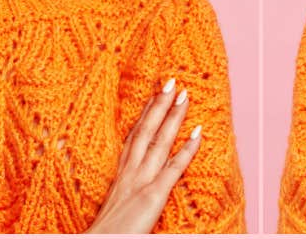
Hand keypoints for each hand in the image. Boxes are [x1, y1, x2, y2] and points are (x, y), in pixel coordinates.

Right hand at [85, 78, 202, 233]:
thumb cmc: (106, 234)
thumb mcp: (114, 209)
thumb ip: (123, 196)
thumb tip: (130, 192)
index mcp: (119, 178)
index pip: (133, 139)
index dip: (144, 116)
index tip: (153, 97)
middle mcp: (129, 174)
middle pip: (145, 132)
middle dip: (158, 106)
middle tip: (171, 82)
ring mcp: (140, 183)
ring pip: (159, 142)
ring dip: (173, 117)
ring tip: (184, 95)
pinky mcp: (152, 196)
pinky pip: (173, 168)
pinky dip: (187, 150)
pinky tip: (199, 133)